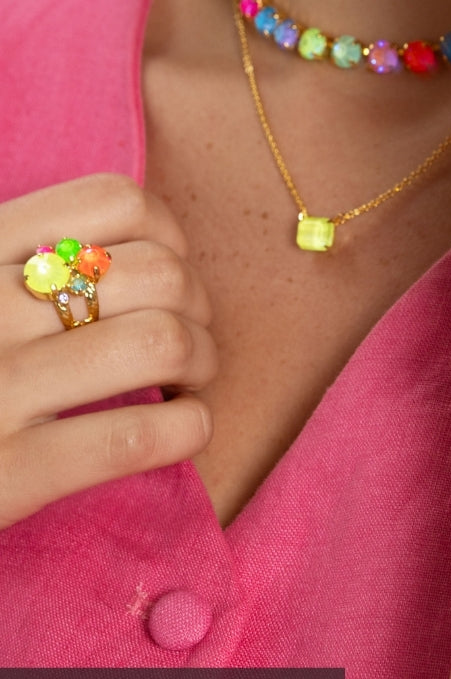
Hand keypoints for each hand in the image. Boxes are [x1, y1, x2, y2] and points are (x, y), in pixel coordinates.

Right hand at [0, 174, 216, 529]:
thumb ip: (14, 257)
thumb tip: (136, 237)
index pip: (114, 202)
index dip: (168, 235)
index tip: (167, 273)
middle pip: (157, 272)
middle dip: (198, 307)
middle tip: (188, 340)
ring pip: (161, 341)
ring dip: (202, 362)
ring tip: (187, 383)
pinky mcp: (5, 476)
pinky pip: (136, 435)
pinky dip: (187, 428)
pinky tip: (181, 431)